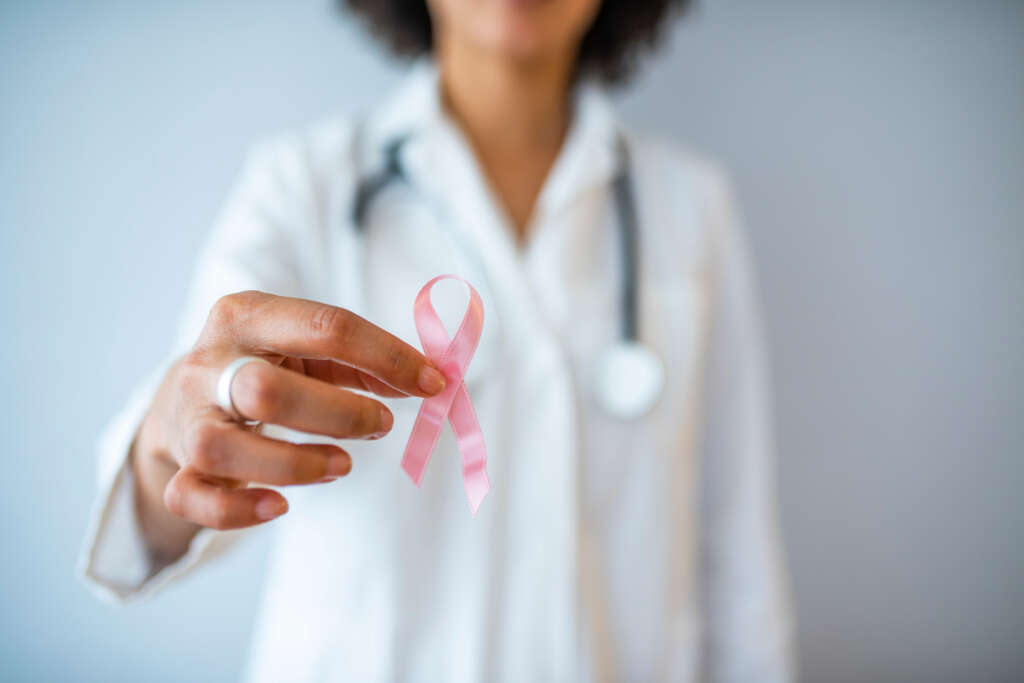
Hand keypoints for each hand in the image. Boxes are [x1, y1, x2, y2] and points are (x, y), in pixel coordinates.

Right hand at [132, 291, 444, 558]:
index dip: (388, 356)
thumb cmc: (267, 365)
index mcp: (247, 315)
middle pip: (265, 389)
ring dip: (295, 464)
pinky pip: (191, 497)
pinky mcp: (180, 466)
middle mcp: (208, 362)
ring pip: (222, 447)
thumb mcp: (308, 348)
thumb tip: (430, 381)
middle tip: (381, 427)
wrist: (185, 395)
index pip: (325, 326)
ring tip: (342, 466)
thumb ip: (364, 362)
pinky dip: (238, 510)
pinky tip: (280, 507)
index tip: (434, 383)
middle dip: (338, 414)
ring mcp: (189, 416)